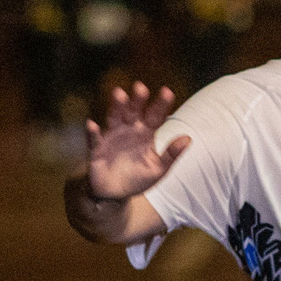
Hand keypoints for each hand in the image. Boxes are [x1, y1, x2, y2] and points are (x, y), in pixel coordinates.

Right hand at [82, 82, 188, 201]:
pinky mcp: (97, 148)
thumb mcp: (158, 168)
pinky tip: (92, 124)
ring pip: (114, 118)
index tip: (167, 92)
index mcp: (146, 134)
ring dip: (116, 107)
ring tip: (119, 94)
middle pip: (134, 111)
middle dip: (137, 100)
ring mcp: (112, 137)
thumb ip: (171, 154)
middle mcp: (129, 130)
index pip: (156, 116)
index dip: (161, 104)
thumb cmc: (138, 178)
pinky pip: (94, 139)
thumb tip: (188, 138)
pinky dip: (92, 132)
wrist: (114, 193)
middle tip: (141, 87)